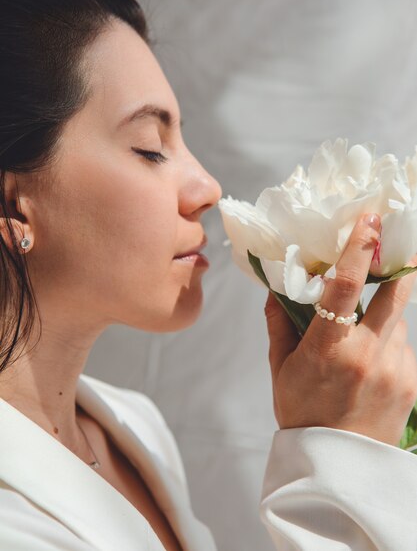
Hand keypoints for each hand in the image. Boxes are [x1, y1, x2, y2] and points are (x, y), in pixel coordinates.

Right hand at [264, 213, 416, 446]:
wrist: (337, 468)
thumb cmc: (302, 413)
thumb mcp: (280, 367)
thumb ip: (279, 322)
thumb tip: (276, 286)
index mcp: (329, 348)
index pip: (347, 286)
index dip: (360, 248)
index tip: (370, 220)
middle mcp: (368, 354)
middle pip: (395, 293)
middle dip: (399, 264)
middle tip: (398, 243)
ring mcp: (396, 369)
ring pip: (398, 321)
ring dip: (383, 316)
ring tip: (360, 340)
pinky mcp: (412, 383)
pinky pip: (404, 346)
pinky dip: (389, 343)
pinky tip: (371, 366)